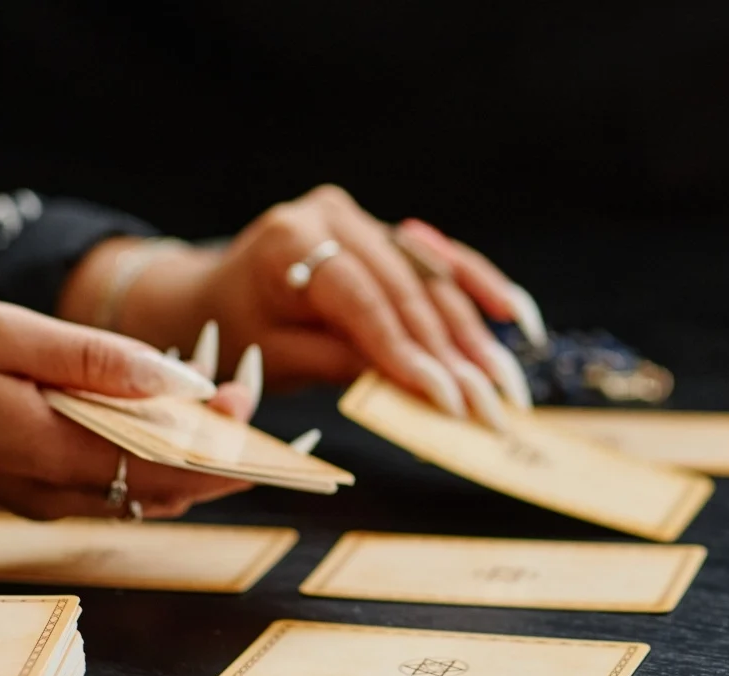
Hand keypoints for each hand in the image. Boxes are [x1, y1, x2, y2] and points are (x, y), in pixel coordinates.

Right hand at [0, 301, 263, 519]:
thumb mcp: (5, 336)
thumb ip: (95, 360)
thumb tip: (185, 380)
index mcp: (47, 454)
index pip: (167, 475)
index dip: (227, 458)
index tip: (265, 427)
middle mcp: (48, 491)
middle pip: (164, 486)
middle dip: (217, 448)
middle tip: (240, 392)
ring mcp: (38, 495)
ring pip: (140, 488)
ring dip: (185, 450)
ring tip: (212, 396)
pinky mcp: (30, 484)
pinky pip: (109, 480)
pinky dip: (147, 451)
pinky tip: (156, 408)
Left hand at [73, 185, 541, 430]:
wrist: (214, 294)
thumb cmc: (236, 330)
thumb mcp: (273, 355)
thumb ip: (340, 361)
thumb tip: (414, 385)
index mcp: (289, 238)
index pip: (364, 301)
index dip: (409, 354)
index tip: (448, 400)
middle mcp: (332, 216)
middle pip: (408, 291)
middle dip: (453, 355)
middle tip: (490, 406)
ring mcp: (364, 218)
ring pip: (434, 278)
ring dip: (475, 334)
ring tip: (507, 381)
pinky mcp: (387, 231)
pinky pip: (441, 260)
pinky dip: (479, 287)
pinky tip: (514, 315)